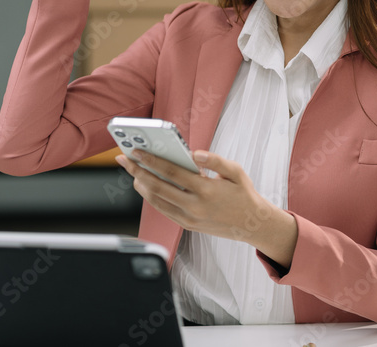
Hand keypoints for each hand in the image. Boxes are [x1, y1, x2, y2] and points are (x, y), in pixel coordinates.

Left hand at [115, 149, 297, 267]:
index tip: (136, 151)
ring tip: (132, 172)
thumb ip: (215, 161)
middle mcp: (194, 206)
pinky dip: (151, 198)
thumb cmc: (243, 194)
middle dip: (137, 171)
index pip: (171, 172)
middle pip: (157, 187)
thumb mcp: (236, 172)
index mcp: (206, 189)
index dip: (151, 161)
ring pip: (157, 201)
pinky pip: (164, 210)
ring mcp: (189, 218)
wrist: (252, 225)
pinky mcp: (188, 225)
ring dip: (141, 185)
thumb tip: (195, 153)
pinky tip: (145, 187)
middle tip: (124, 159)